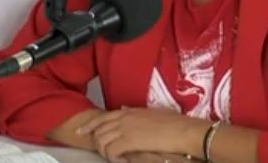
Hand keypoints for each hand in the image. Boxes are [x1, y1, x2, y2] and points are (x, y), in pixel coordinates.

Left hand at [77, 107, 208, 160]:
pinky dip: (113, 158)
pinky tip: (122, 160)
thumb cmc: (175, 124)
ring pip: (101, 141)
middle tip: (104, 153)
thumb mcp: (152, 112)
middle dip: (98, 143)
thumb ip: (136, 112)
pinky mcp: (129, 140)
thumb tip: (124, 110)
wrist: (184, 130)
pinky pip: (110, 151)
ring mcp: (126, 128)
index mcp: (130, 111)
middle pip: (98, 130)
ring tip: (116, 157)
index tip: (83, 132)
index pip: (103, 117)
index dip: (90, 125)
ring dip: (106, 152)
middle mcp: (124, 117)